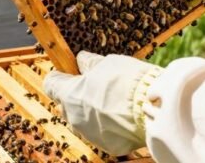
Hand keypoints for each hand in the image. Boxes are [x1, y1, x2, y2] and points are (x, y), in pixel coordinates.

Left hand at [44, 52, 162, 155]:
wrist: (153, 109)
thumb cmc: (127, 82)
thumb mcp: (107, 63)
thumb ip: (89, 63)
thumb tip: (82, 60)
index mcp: (69, 94)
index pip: (51, 84)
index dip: (60, 76)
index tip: (70, 72)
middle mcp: (74, 117)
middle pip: (66, 104)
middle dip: (77, 95)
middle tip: (95, 85)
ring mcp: (89, 134)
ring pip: (83, 120)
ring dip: (92, 111)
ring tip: (113, 100)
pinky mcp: (106, 145)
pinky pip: (101, 133)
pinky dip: (108, 125)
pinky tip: (122, 115)